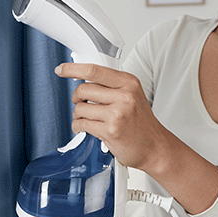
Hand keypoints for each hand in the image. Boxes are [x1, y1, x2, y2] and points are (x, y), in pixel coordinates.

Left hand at [54, 62, 170, 173]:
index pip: (94, 70)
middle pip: (83, 89)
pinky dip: (79, 126)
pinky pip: (82, 124)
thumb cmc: (141, 123)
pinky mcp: (110, 130)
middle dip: (76, 98)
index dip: (73, 69)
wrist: (155, 147)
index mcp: (128, 83)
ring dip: (78, 115)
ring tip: (87, 119)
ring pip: (80, 108)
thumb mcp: (132, 96)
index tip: (62, 69)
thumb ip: (110, 86)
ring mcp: (118, 114)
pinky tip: (86, 128)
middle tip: (81, 103)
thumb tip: (83, 79)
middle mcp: (124, 96)